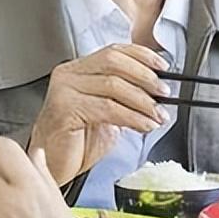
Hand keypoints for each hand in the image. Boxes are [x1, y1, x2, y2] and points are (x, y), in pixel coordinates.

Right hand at [27, 43, 169, 185]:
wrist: (54, 166)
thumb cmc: (78, 142)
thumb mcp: (107, 111)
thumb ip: (126, 95)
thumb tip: (157, 89)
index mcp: (78, 69)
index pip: (114, 50)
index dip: (142, 55)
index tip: (163, 67)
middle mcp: (68, 74)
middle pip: (114, 62)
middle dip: (145, 77)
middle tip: (164, 93)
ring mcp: (64, 90)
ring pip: (113, 85)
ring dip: (143, 101)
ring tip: (158, 115)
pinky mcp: (65, 109)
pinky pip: (108, 108)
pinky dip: (132, 117)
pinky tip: (144, 125)